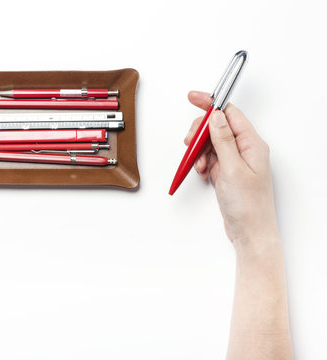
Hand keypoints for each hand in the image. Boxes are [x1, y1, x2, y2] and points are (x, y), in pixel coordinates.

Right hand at [185, 91, 278, 243]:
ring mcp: (235, 160)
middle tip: (191, 144)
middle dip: (200, 133)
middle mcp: (245, 149)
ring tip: (200, 166)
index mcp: (252, 144)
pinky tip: (202, 173)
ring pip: (210, 143)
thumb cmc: (248, 205)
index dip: (210, 104)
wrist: (249, 231)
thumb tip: (216, 117)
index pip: (230, 113)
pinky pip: (209, 158)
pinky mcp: (227, 171)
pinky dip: (201, 163)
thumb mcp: (232, 168)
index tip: (194, 97)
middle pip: (217, 127)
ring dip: (199, 152)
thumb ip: (223, 140)